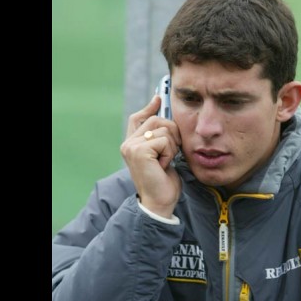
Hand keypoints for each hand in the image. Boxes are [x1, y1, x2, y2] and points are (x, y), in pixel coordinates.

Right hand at [120, 95, 181, 218]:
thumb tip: (166, 118)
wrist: (159, 202)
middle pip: (157, 120)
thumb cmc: (163, 182)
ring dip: (172, 146)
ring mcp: (131, 146)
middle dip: (172, 133)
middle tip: (171, 153)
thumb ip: (160, 138)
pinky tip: (163, 166)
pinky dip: (169, 153)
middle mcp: (128, 143)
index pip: (138, 118)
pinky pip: (164, 140)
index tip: (159, 98)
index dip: (150, 107)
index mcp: (131, 144)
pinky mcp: (139, 151)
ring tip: (166, 162)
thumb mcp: (162, 155)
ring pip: (163, 129)